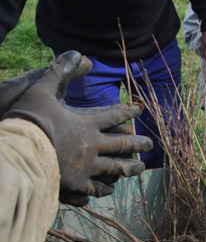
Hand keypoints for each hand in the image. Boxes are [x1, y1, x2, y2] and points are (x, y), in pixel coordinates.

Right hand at [3, 51, 152, 205]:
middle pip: (122, 144)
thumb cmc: (28, 120)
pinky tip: (110, 189)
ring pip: (114, 167)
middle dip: (138, 143)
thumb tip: (75, 52)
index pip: (114, 115)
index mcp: (87, 122)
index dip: (128, 112)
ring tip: (140, 169)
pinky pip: (94, 187)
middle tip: (151, 145)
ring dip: (129, 167)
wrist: (17, 154)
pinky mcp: (74, 184)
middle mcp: (92, 145)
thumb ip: (59, 72)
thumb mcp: (41, 90)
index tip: (140, 111)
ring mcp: (85, 167)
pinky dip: (104, 187)